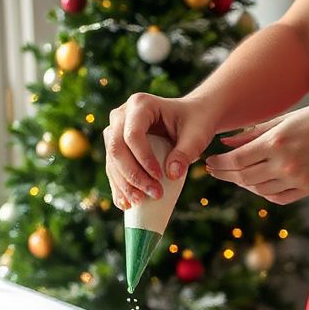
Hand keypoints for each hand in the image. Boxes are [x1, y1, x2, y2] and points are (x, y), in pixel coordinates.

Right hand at [103, 93, 217, 209]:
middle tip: (152, 194)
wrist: (191, 118)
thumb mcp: (196, 135)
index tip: (160, 177)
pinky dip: (119, 187)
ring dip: (124, 185)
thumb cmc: (196, 122)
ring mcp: (116, 131)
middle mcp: (122, 115)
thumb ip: (186, 152)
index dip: (143, 159)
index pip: (132, 134)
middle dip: (132, 176)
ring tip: (139, 202)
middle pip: (117, 149)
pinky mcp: (117, 148)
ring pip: (112, 161)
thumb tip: (172, 175)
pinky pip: (113, 169)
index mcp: (140, 104)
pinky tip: (126, 204)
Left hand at [205, 100, 308, 203]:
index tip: (209, 162)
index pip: (237, 160)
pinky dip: (263, 192)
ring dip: (243, 184)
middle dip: (225, 174)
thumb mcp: (285, 119)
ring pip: (258, 190)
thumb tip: (225, 143)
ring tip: (235, 175)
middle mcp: (285, 164)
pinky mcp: (307, 189)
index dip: (220, 164)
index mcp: (277, 142)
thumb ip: (253, 133)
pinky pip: (277, 197)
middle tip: (214, 170)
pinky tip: (257, 183)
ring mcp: (297, 179)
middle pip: (244, 177)